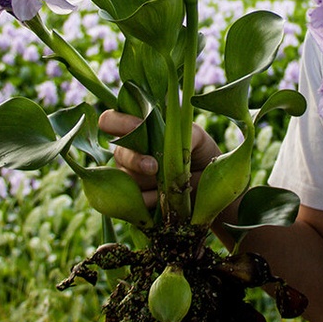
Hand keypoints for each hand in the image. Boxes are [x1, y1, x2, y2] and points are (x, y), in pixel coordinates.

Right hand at [98, 110, 220, 206]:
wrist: (211, 182)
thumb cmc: (200, 152)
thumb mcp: (197, 136)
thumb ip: (181, 131)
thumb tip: (168, 141)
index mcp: (138, 131)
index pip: (111, 121)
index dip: (118, 122)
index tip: (138, 126)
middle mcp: (129, 152)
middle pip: (118, 153)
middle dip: (134, 159)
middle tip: (153, 166)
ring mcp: (130, 177)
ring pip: (125, 178)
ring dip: (146, 181)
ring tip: (167, 185)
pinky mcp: (137, 199)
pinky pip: (135, 200)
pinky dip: (151, 199)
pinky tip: (165, 199)